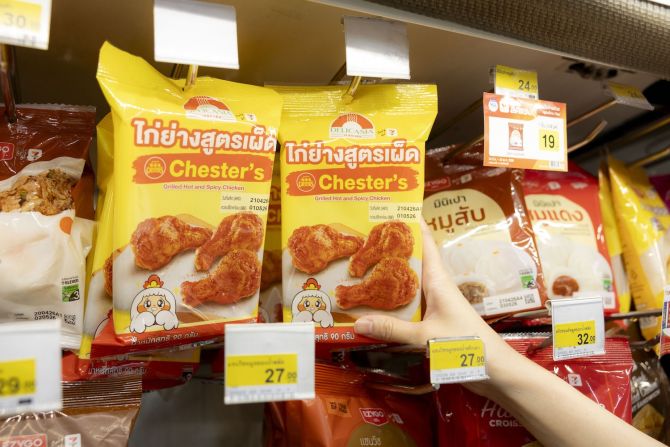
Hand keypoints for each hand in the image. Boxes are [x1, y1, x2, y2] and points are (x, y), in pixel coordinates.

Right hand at [353, 219, 516, 389]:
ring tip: (359, 269)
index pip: (425, 241)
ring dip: (387, 277)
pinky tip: (374, 306)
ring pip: (406, 283)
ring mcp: (434, 303)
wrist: (494, 369)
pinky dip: (391, 302)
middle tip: (360, 240)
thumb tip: (357, 322)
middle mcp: (435, 286)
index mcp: (437, 279)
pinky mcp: (433, 320)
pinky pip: (407, 305)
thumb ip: (392, 330)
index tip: (389, 208)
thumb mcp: (426, 337)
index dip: (410, 223)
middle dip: (388, 250)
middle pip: (410, 261)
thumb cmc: (466, 344)